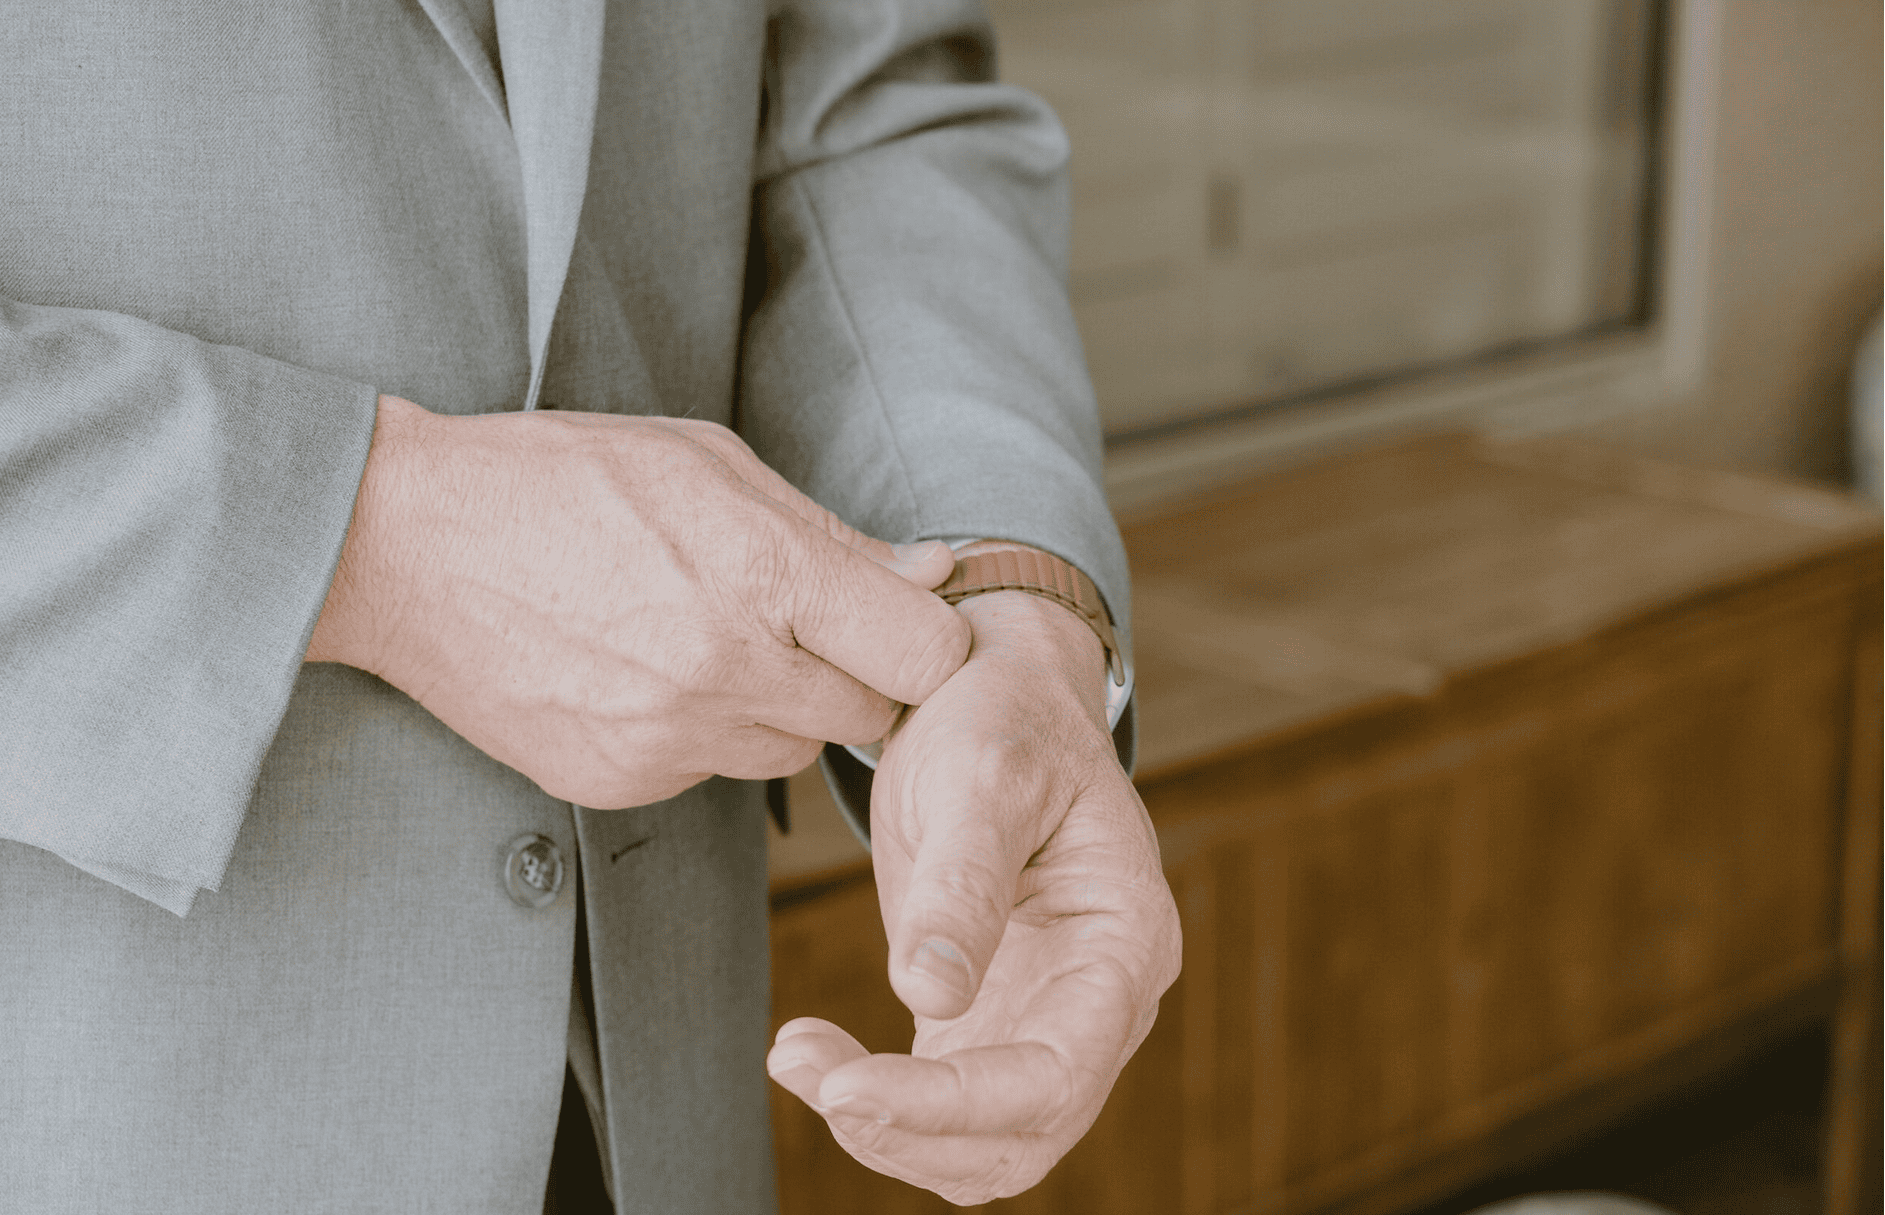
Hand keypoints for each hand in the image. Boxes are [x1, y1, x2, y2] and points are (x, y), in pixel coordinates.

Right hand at [307, 395, 969, 807]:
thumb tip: (933, 575)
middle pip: (869, 714)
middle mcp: (727, 666)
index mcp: (764, 571)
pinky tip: (643, 672)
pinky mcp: (620, 782)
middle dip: (854, 673)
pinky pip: (710, 771)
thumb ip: (832, 535)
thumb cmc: (566, 480)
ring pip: (791, 751)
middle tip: (792, 623)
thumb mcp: (711, 465)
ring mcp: (669, 735)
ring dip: (777, 707)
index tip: (895, 620)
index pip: (925, 653)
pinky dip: (701, 731)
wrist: (405, 544)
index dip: (923, 639)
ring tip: (704, 639)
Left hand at [767, 573, 1181, 1203]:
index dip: (956, 1104)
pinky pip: (948, 1108)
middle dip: (913, 1131)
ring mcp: (1052, 1016)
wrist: (994, 693)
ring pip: (988, 1143)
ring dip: (892, 1133)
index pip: (1058, 1070)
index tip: (846, 1088)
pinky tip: (814, 1054)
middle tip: (805, 1069)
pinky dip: (884, 1108)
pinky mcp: (993, 1020)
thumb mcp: (981, 777)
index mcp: (1127, 940)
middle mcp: (1104, 998)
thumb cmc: (1001, 719)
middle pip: (1027, 1131)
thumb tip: (929, 999)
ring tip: (799, 1059)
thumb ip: (962, 884)